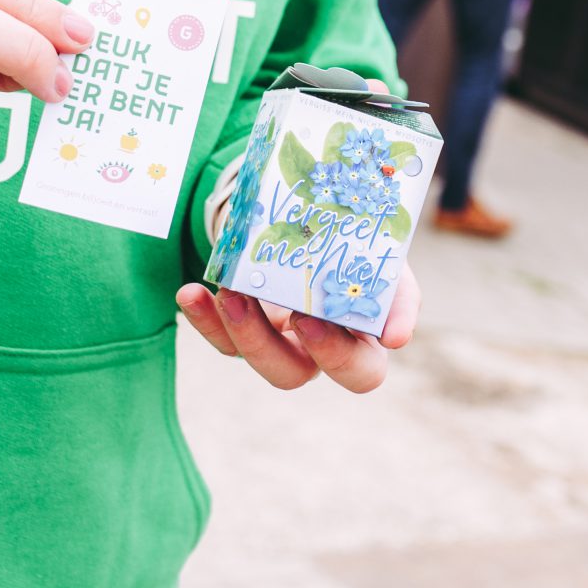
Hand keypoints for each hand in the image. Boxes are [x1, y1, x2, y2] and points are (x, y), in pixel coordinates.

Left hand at [174, 264, 420, 395]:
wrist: (317, 212)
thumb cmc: (361, 245)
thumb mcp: (387, 261)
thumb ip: (396, 293)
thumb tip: (396, 338)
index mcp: (360, 340)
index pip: (359, 374)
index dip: (338, 358)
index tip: (313, 320)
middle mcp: (314, 349)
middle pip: (292, 376)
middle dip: (273, 348)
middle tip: (265, 310)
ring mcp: (274, 339)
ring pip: (251, 358)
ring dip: (238, 330)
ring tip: (229, 291)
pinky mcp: (239, 327)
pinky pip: (218, 336)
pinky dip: (203, 316)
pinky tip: (191, 292)